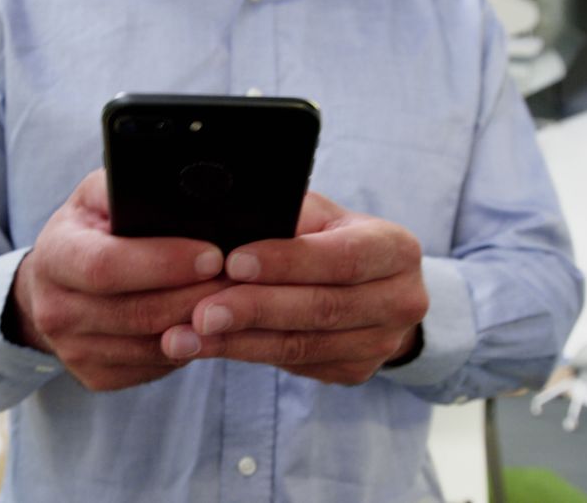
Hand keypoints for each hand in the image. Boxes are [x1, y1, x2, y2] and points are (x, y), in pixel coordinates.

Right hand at [10, 170, 231, 390]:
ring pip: (154, 346)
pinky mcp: (96, 377)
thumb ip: (126, 189)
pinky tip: (210, 324)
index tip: (213, 255)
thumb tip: (179, 184)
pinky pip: (156, 367)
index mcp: (54, 256)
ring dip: (202, 326)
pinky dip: (189, 347)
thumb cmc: (88, 231)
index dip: (163, 263)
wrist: (51, 286)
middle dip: (197, 296)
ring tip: (237, 301)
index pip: (107, 266)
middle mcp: (55, 310)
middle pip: (138, 313)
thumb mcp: (97, 197)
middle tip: (242, 279)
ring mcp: (73, 350)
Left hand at [159, 192, 427, 384]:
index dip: (287, 261)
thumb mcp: (319, 215)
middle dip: (254, 309)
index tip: (234, 262)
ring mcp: (381, 343)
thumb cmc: (331, 239)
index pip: (342, 257)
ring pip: (301, 345)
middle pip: (321, 308)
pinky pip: (293, 365)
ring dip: (238, 342)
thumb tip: (228, 218)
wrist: (371, 289)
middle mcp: (400, 300)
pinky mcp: (354, 371)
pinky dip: (244, 354)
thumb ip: (288, 217)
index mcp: (395, 249)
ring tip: (186, 337)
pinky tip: (207, 347)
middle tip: (200, 312)